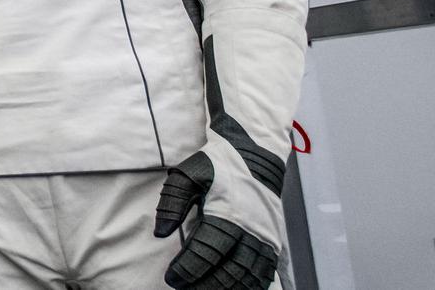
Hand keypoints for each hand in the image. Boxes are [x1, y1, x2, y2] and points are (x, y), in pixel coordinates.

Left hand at [153, 123, 285, 289]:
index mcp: (229, 215)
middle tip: (184, 289)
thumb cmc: (218, 166)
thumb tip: (160, 233)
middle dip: (206, 286)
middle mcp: (252, 232)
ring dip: (227, 289)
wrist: (256, 156)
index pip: (207, 252)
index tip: (171, 279)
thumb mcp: (188, 174)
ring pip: (249, 277)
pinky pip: (265, 274)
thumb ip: (172, 202)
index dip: (188, 269)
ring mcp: (266, 240)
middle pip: (230, 271)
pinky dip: (250, 286)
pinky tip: (234, 289)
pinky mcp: (274, 244)